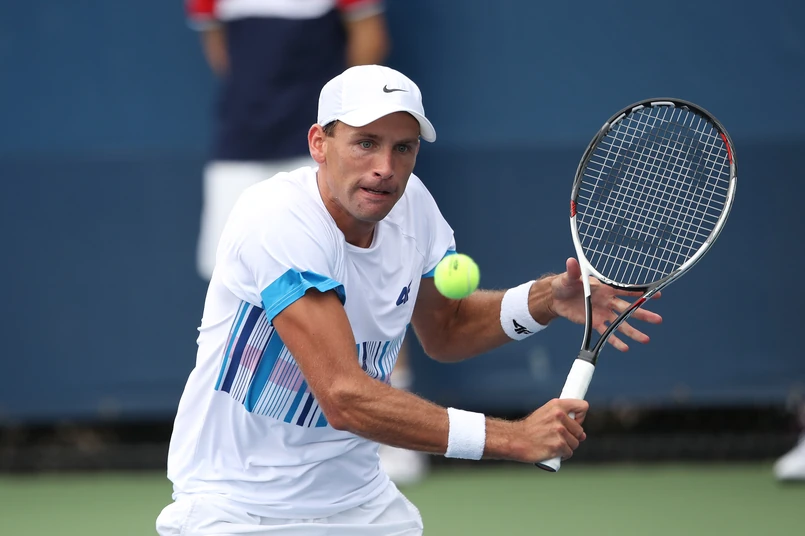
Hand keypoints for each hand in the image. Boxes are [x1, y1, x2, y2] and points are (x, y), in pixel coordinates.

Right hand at [514, 398, 587, 462]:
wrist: (515, 439)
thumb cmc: (530, 429)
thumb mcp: (545, 414)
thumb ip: (564, 419)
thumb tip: (583, 435)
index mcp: (557, 405)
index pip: (583, 406)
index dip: (580, 417)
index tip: (574, 422)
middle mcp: (559, 416)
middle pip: (580, 431)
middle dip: (572, 436)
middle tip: (557, 437)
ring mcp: (559, 431)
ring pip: (575, 443)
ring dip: (567, 446)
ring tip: (553, 444)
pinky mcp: (558, 445)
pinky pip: (569, 452)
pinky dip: (563, 455)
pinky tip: (553, 452)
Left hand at [548, 258, 662, 350]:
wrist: (556, 298)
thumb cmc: (565, 283)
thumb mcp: (568, 277)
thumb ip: (573, 271)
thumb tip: (571, 261)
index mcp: (605, 288)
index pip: (626, 290)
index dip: (640, 292)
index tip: (656, 294)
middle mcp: (607, 302)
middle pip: (628, 309)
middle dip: (643, 314)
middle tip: (657, 320)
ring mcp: (602, 313)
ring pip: (620, 324)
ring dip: (632, 332)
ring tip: (645, 339)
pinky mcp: (594, 322)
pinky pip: (606, 333)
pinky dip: (614, 341)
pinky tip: (625, 348)